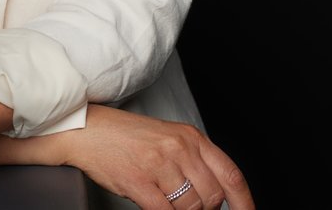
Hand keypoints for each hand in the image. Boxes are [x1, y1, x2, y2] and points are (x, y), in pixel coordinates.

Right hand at [63, 105, 253, 209]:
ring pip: (191, 208)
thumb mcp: (168, 137)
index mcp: (191, 137)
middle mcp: (179, 148)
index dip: (244, 203)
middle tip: (186, 205)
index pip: (231, 175)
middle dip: (204, 209)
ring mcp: (160, 165)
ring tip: (163, 199)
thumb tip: (215, 194)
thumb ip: (193, 160)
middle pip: (213, 197)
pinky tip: (155, 205)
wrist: (87, 130)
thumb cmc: (125, 136)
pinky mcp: (140, 182)